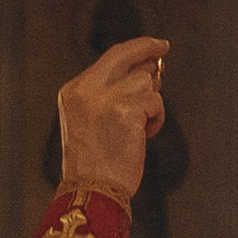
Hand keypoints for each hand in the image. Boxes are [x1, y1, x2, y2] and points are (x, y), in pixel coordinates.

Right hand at [59, 34, 170, 201]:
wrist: (92, 190)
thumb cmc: (94, 163)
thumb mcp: (90, 120)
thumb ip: (109, 94)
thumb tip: (147, 71)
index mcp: (73, 90)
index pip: (109, 59)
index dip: (134, 50)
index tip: (151, 47)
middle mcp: (87, 89)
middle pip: (125, 54)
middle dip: (148, 47)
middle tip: (164, 48)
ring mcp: (107, 98)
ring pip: (145, 80)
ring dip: (151, 102)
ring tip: (142, 126)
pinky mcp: (127, 110)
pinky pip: (155, 102)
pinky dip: (156, 118)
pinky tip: (145, 135)